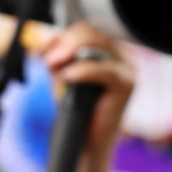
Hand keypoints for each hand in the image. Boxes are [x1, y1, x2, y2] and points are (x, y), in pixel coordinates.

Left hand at [43, 23, 135, 150]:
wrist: (85, 141)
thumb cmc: (76, 109)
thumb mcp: (62, 76)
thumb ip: (57, 58)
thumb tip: (47, 40)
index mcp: (109, 52)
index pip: (87, 30)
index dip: (63, 35)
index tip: (43, 46)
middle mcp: (122, 57)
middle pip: (93, 33)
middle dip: (66, 42)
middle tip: (48, 58)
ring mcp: (128, 70)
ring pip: (99, 45)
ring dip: (72, 52)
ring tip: (53, 66)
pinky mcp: (128, 85)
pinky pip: (105, 70)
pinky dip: (84, 70)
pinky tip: (69, 77)